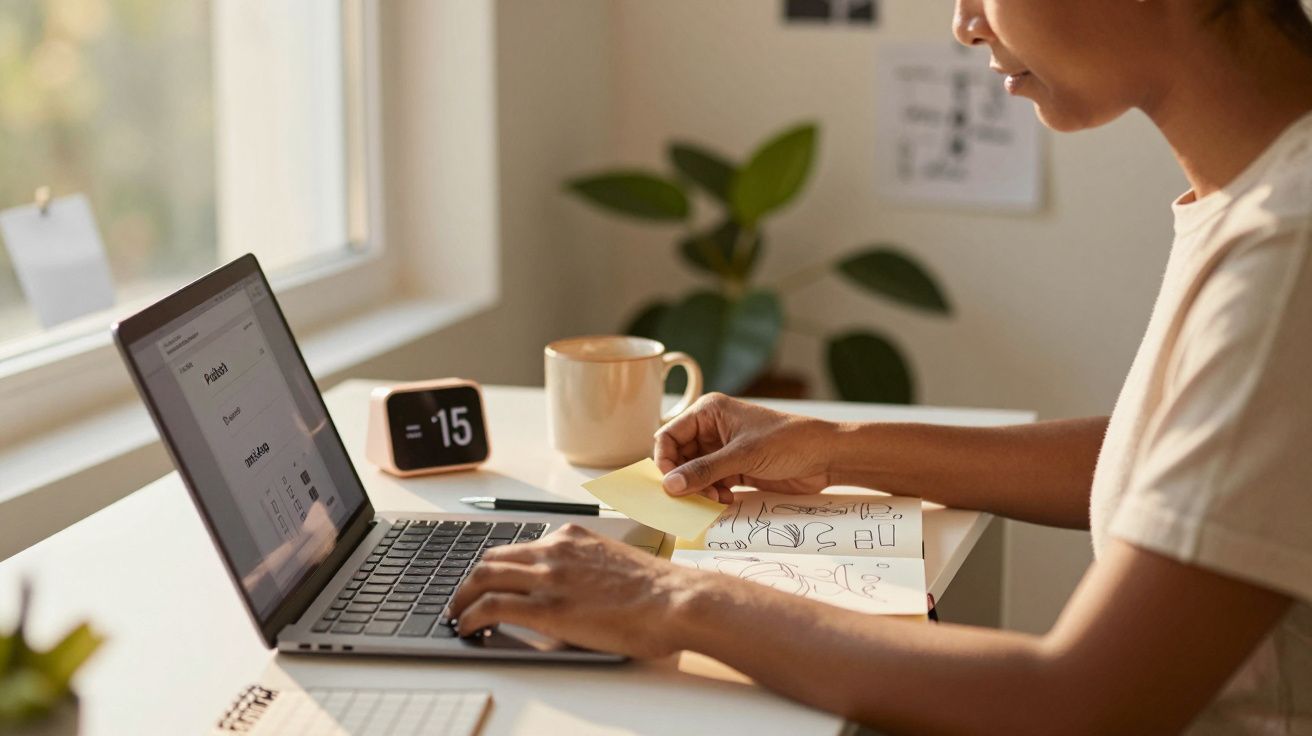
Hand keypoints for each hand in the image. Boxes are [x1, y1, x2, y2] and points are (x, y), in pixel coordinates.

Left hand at [449, 524, 701, 657]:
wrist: (676, 601)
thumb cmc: (659, 591)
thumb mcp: (615, 565)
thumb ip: (586, 569)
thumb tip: (571, 592)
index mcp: (574, 538)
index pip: (520, 547)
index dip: (498, 566)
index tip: (490, 580)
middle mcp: (556, 550)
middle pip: (494, 558)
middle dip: (472, 579)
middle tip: (463, 597)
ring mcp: (549, 577)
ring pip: (484, 577)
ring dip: (463, 596)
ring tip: (457, 614)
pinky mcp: (546, 608)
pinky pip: (492, 606)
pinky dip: (471, 616)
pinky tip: (467, 627)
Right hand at [654, 393, 834, 501]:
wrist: (827, 456)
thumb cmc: (789, 441)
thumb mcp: (743, 455)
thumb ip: (705, 470)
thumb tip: (670, 485)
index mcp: (710, 412)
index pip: (670, 435)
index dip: (665, 459)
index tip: (669, 483)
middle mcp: (713, 429)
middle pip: (680, 457)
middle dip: (684, 479)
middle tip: (693, 497)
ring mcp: (724, 450)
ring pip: (695, 474)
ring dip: (700, 490)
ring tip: (715, 499)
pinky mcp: (736, 469)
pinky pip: (712, 484)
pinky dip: (713, 495)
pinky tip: (726, 500)